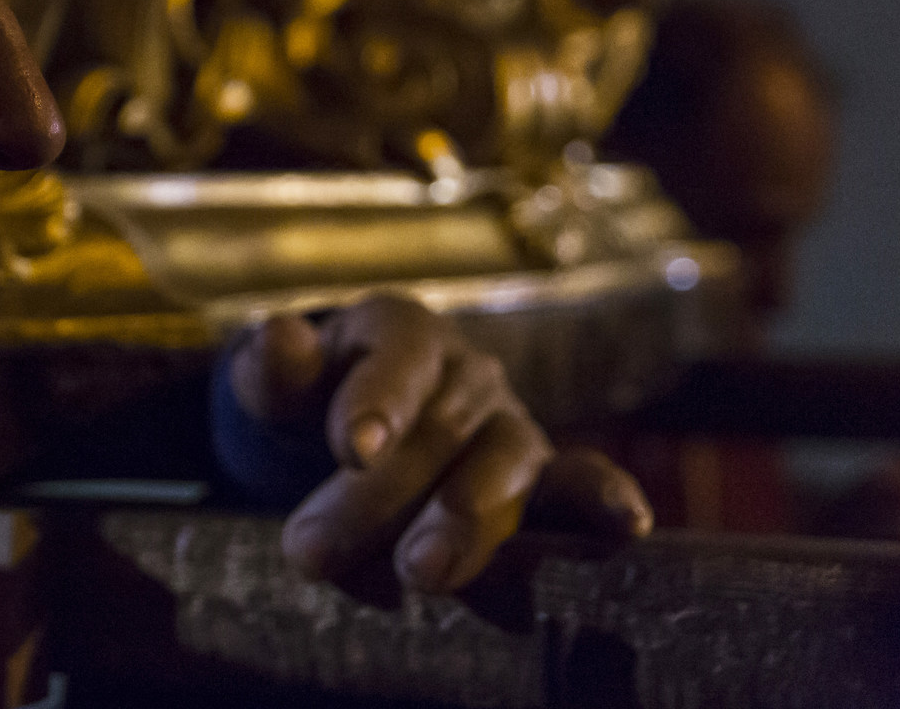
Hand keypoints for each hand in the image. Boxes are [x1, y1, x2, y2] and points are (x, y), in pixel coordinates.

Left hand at [225, 295, 652, 593]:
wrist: (343, 443)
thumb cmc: (306, 407)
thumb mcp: (274, 387)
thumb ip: (274, 371)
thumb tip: (281, 335)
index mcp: (400, 329)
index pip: (399, 354)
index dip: (379, 400)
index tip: (353, 448)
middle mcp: (468, 372)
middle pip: (439, 429)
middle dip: (379, 497)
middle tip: (315, 551)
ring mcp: (510, 426)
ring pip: (504, 466)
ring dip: (466, 522)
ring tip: (420, 571)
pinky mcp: (542, 483)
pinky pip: (578, 484)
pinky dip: (603, 500)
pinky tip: (625, 524)